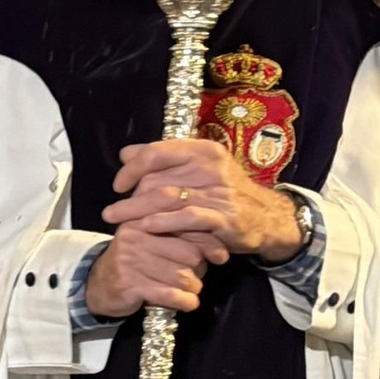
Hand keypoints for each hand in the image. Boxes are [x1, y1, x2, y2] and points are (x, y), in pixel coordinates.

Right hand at [85, 225, 219, 318]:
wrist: (98, 285)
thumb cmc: (133, 261)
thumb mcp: (150, 238)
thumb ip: (180, 233)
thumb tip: (220, 245)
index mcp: (143, 219)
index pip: (187, 225)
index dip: (209, 242)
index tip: (218, 255)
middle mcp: (136, 236)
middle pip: (190, 253)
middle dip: (199, 269)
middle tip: (194, 276)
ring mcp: (131, 261)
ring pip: (182, 276)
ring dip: (193, 288)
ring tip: (189, 290)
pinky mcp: (130, 285)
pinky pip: (171, 295)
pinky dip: (185, 302)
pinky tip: (187, 303)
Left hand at [107, 139, 302, 261]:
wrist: (267, 217)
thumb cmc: (223, 193)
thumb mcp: (197, 169)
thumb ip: (163, 160)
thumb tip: (126, 152)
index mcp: (202, 151)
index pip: (156, 152)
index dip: (131, 168)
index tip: (118, 185)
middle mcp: (210, 167)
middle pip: (156, 179)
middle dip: (130, 198)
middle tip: (112, 213)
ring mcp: (218, 192)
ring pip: (166, 199)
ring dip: (136, 212)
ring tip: (117, 222)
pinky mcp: (224, 217)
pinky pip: (187, 218)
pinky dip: (163, 222)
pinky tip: (145, 228)